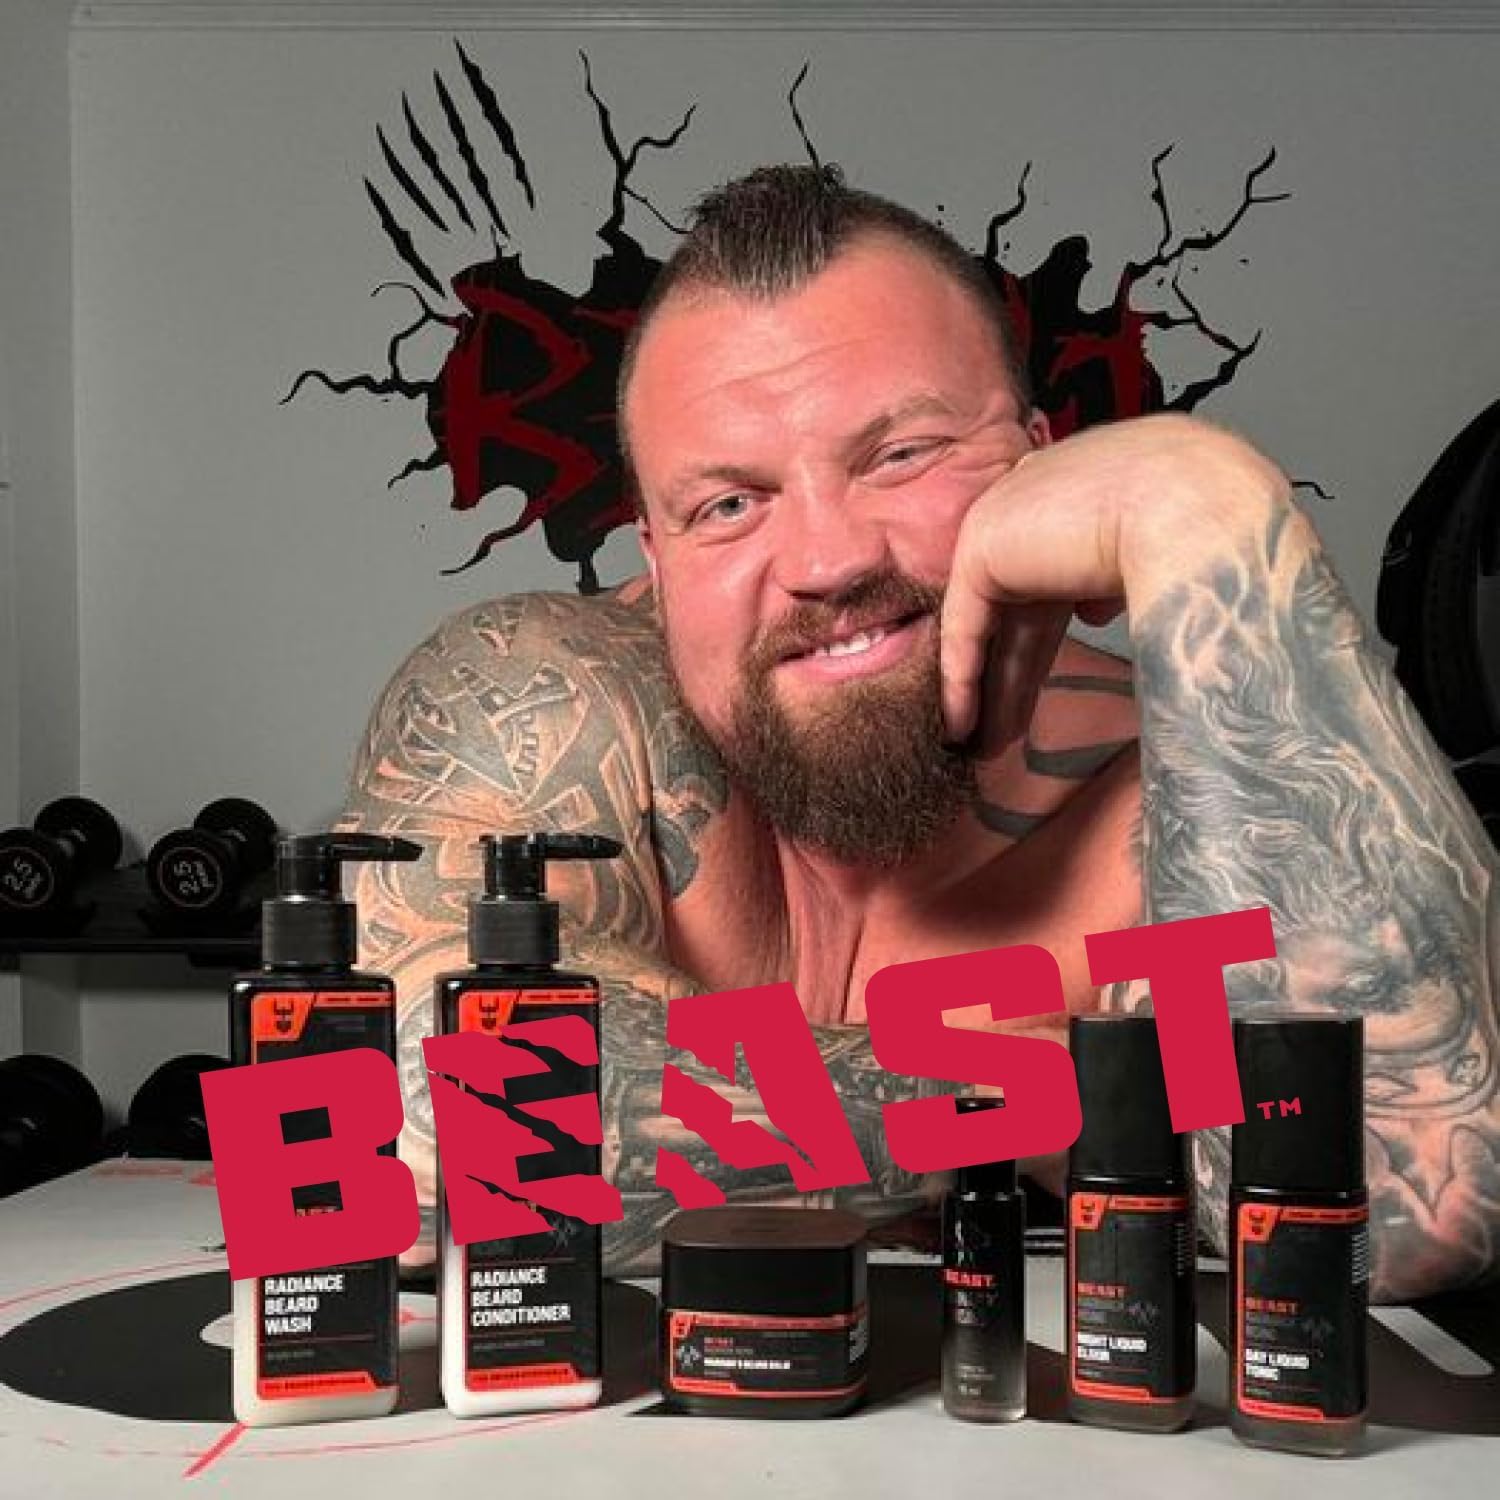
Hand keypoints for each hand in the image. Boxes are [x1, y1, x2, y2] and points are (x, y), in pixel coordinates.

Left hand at [937, 414, 1289, 749]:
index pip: (1057, 579)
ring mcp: (1008, 515)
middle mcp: (1044, 496)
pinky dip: (962, 679)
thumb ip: (1114, 583)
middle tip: (1006, 732)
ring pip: (991, 623)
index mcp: (1092, 490)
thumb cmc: (1210, 530)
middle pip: (1022, 608)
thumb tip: (1094, 609)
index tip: (1048, 694)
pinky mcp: (982, 546)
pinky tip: (962, 724)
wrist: (1195, 508)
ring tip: (984, 745)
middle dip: (1016, 674)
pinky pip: (965, 627)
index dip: (1049, 641)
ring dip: (989, 688)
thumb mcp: (1161, 558)